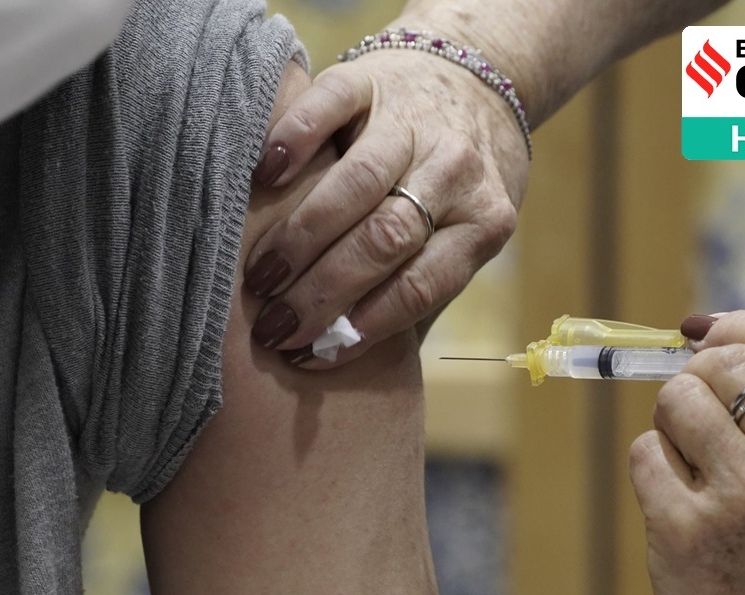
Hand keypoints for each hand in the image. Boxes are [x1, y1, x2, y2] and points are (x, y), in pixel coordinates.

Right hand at [245, 47, 529, 366]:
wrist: (470, 86)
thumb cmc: (454, 189)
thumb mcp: (462, 241)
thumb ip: (421, 294)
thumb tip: (356, 365)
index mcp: (484, 221)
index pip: (422, 284)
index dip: (366, 325)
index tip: (313, 353)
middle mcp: (456, 169)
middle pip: (387, 239)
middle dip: (325, 290)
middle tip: (275, 326)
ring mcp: (412, 120)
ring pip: (357, 183)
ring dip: (302, 235)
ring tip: (261, 276)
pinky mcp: (371, 79)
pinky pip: (330, 106)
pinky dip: (295, 140)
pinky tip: (265, 178)